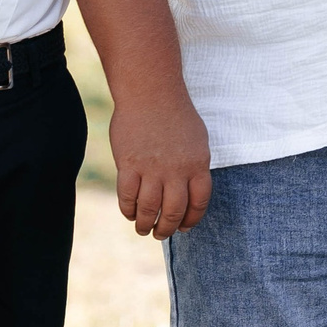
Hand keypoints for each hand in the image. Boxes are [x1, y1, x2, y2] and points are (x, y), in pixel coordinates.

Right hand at [111, 93, 213, 238]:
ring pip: (148, 209)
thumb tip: (189, 194)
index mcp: (198, 164)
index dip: (190, 220)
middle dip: (166, 229)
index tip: (183, 227)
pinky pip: (127, 197)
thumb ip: (194, 168)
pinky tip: (129, 213)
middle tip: (160, 234)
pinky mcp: (128, 165)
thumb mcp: (197, 141)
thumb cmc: (176, 115)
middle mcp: (177, 170)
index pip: (198, 203)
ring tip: (142, 228)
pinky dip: (127, 210)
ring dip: (145, 224)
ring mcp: (152, 168)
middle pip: (173, 211)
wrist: (152, 92)